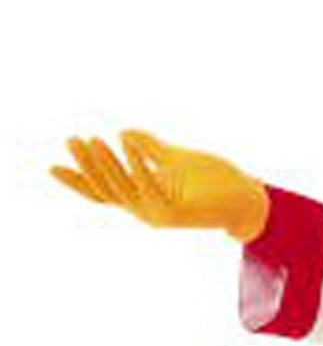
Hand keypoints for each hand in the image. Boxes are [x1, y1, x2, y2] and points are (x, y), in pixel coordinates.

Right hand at [50, 130, 269, 242]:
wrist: (248, 199)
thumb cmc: (214, 181)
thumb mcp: (175, 159)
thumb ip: (150, 147)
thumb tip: (123, 131)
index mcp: (143, 198)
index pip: (102, 192)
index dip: (77, 181)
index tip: (50, 167)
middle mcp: (146, 210)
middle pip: (107, 189)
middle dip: (87, 165)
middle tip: (71, 139)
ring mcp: (160, 214)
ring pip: (123, 189)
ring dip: (106, 163)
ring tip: (92, 139)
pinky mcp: (176, 212)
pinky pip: (149, 186)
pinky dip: (136, 163)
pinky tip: (125, 141)